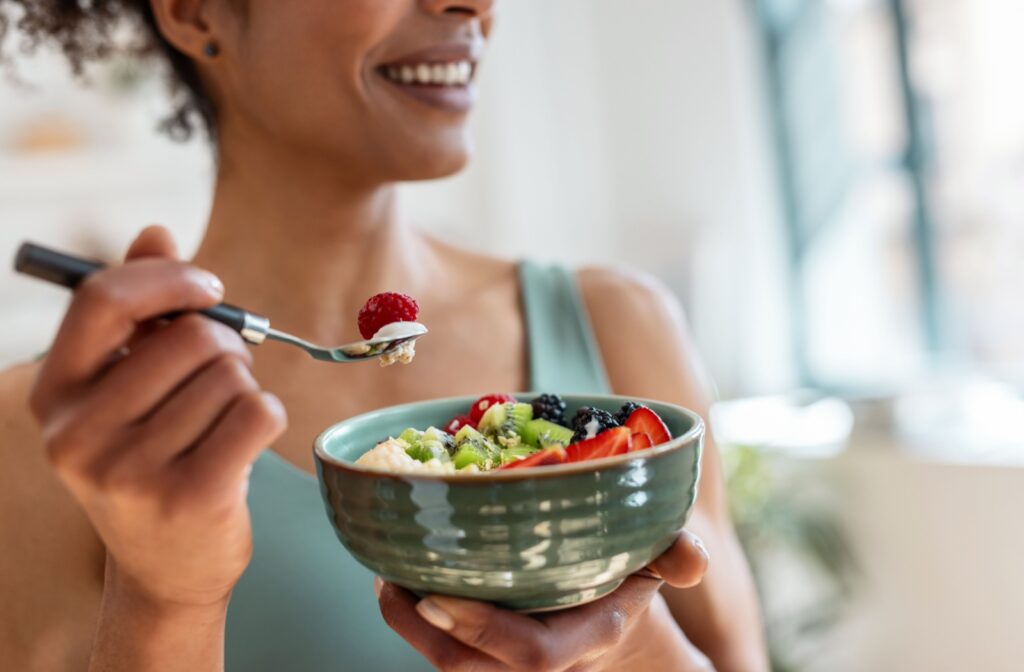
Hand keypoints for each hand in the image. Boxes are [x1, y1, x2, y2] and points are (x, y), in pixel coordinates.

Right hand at [29, 226, 286, 609]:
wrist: (168, 568)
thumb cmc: (154, 460)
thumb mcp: (128, 390)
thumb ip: (138, 312)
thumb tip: (157, 232)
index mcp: (56, 395)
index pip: (104, 300)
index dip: (168, 278)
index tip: (207, 288)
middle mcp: (79, 434)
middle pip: (190, 337)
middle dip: (225, 348)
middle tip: (220, 381)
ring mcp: (130, 472)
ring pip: (230, 376)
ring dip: (243, 389)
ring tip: (220, 424)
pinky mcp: (189, 497)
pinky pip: (258, 412)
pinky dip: (268, 417)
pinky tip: (245, 444)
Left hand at [377, 530, 712, 671]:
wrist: (615, 614)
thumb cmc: (631, 576)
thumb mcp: (660, 560)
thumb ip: (677, 556)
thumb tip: (693, 560)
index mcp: (589, 636)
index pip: (533, 654)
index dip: (482, 630)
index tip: (437, 594)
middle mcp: (546, 657)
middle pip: (471, 667)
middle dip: (423, 632)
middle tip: (391, 581)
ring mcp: (512, 660)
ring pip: (450, 664)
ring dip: (408, 626)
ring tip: (388, 578)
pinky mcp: (488, 651)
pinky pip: (445, 649)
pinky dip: (416, 621)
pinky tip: (400, 579)